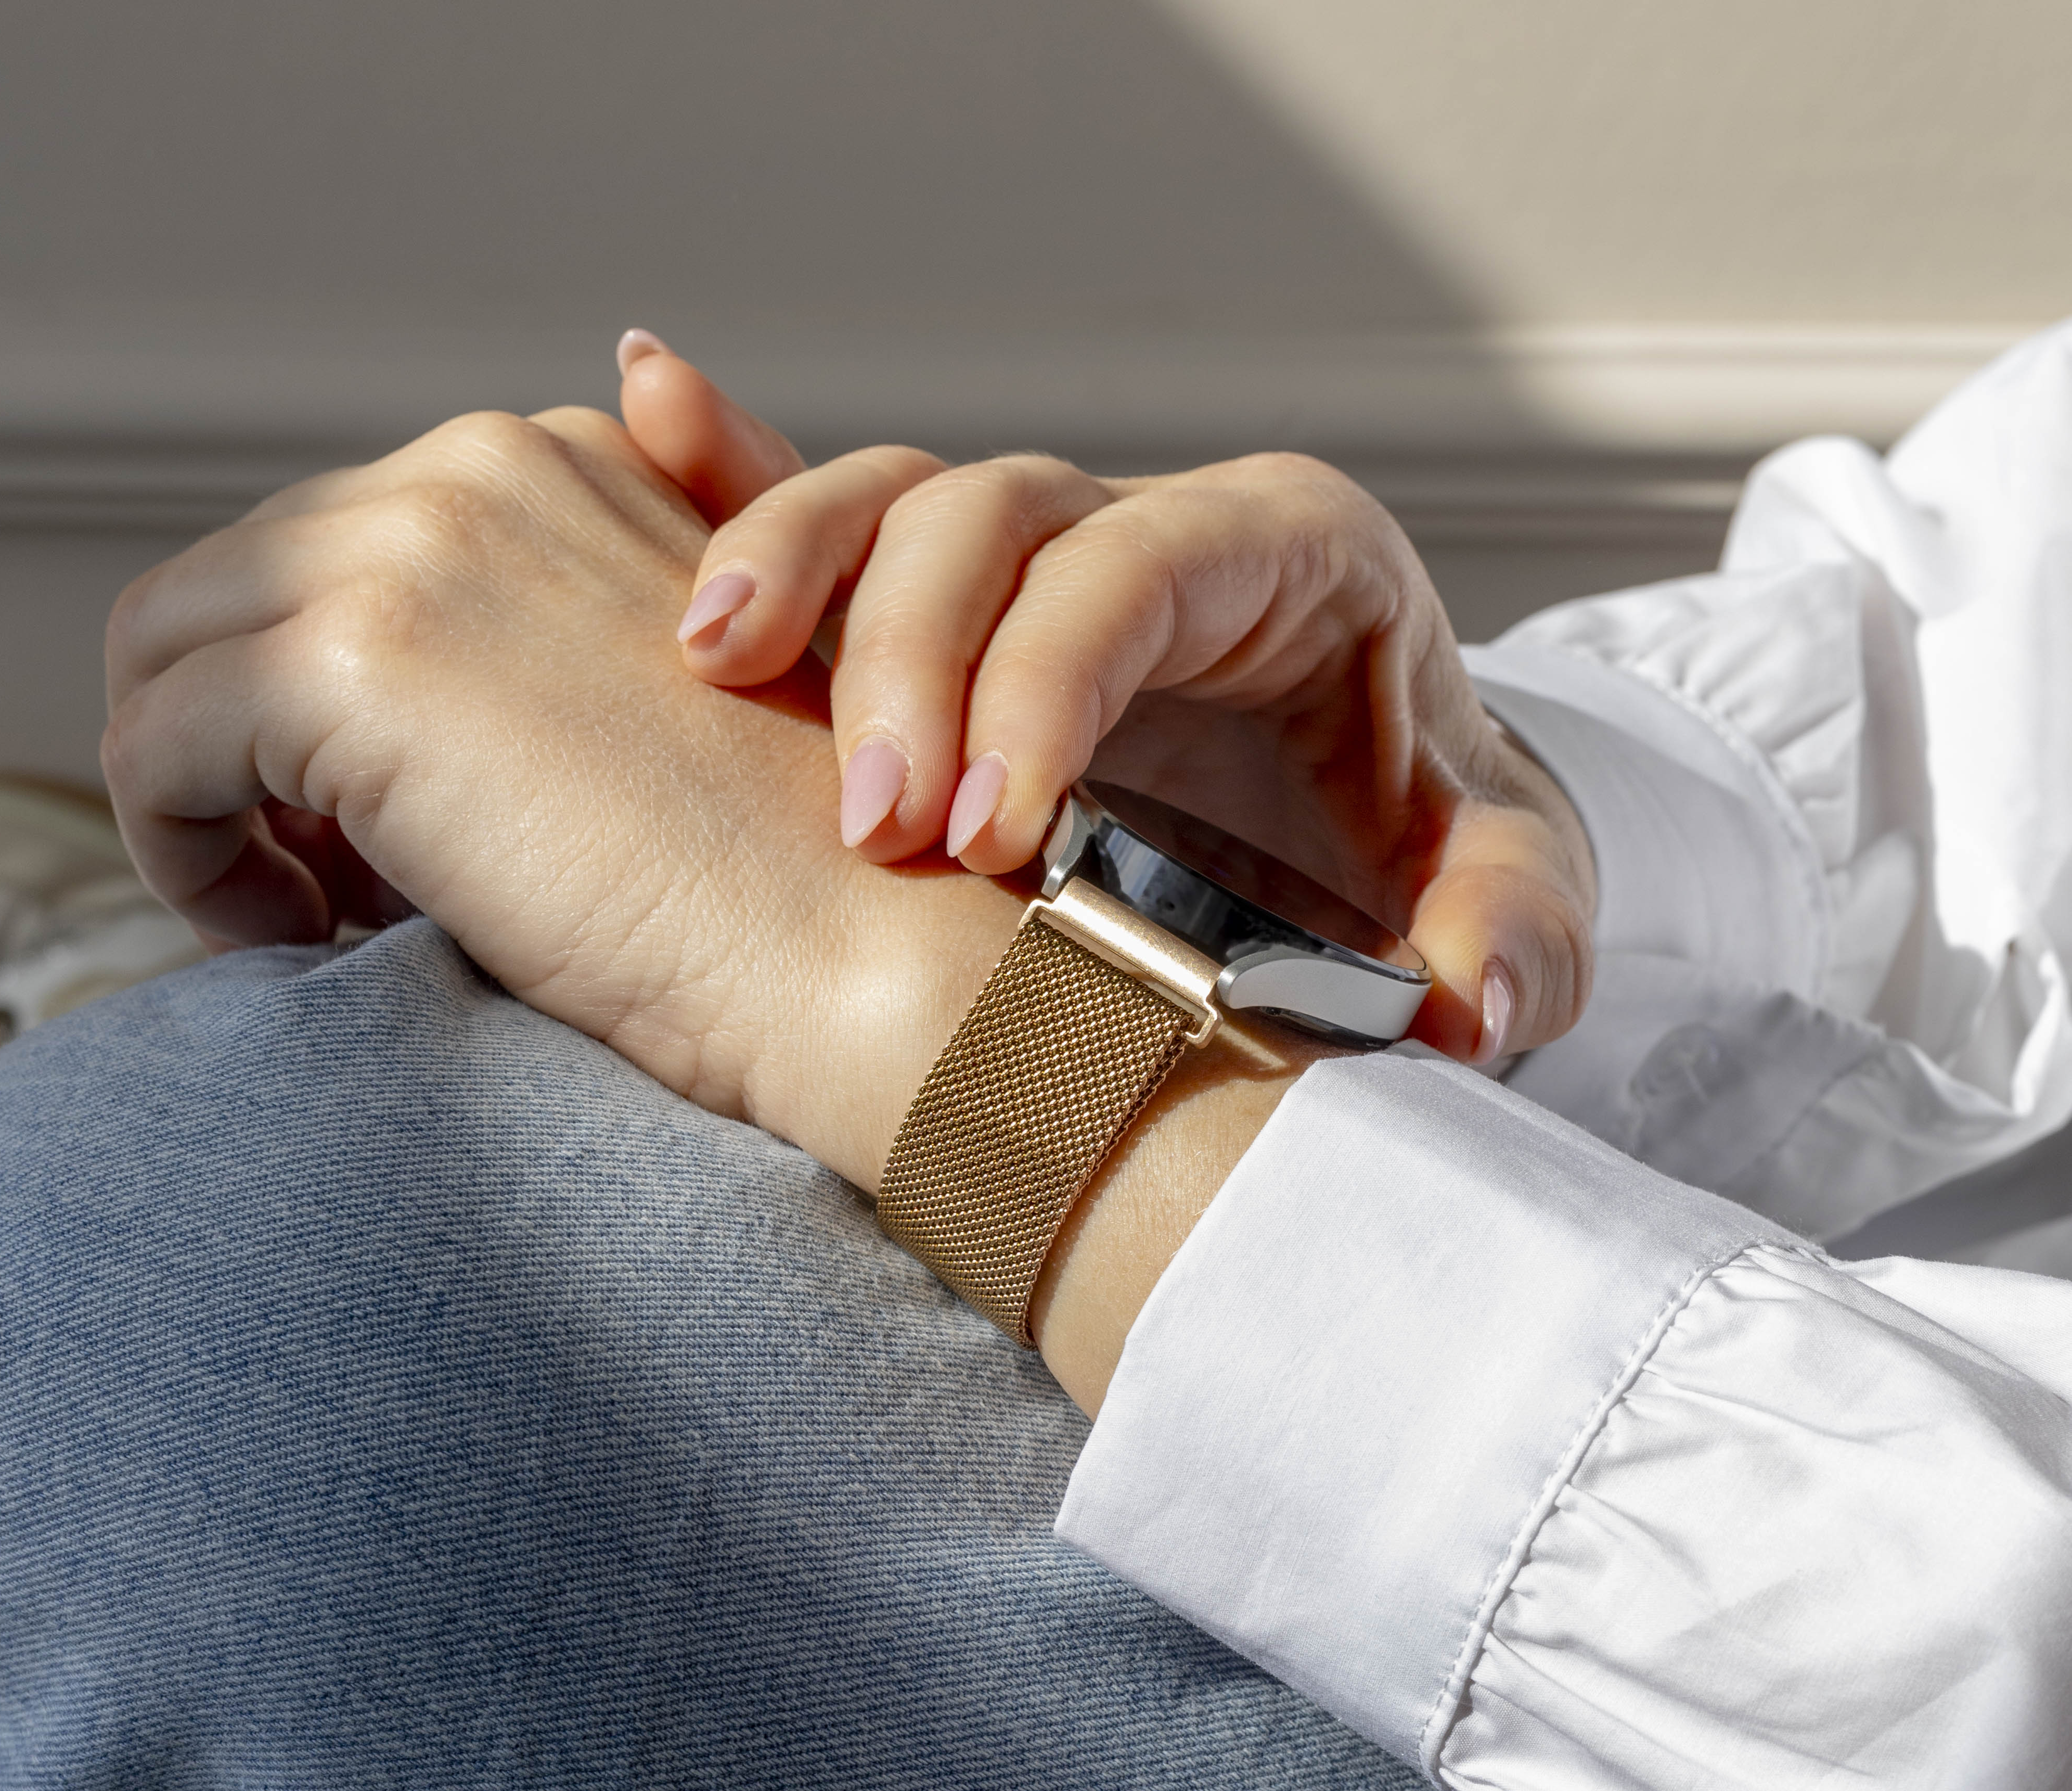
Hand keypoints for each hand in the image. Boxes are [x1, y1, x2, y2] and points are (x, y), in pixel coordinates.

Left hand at [101, 403, 1026, 1194]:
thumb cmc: (788, 885)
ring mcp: (413, 548)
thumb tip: (402, 725)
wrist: (865, 953)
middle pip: (234, 586)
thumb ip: (527, 655)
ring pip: (167, 650)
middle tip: (318, 887)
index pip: (338, 548)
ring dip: (199, 788)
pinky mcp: (355, 663)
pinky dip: (186, 851)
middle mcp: (478, 465)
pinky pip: (157, 745)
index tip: (371, 832)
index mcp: (559, 463)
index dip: (322, 697)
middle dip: (241, 737)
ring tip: (299, 914)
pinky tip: (292, 934)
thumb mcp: (643, 716)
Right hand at [614, 332, 1594, 1063]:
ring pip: (896, 501)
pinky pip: (844, 512)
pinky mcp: (967, 613)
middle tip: (870, 824)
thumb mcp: (1511, 889)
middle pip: (993, 518)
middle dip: (909, 657)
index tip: (989, 843)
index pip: (1135, 575)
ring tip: (713, 662)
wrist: (1394, 819)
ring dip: (796, 569)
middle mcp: (1152, 532)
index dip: (1045, 687)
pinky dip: (744, 471)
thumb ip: (1515, 934)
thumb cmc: (1435, 844)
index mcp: (1288, 557)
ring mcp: (1046, 562)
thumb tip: (1466, 1002)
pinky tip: (650, 412)